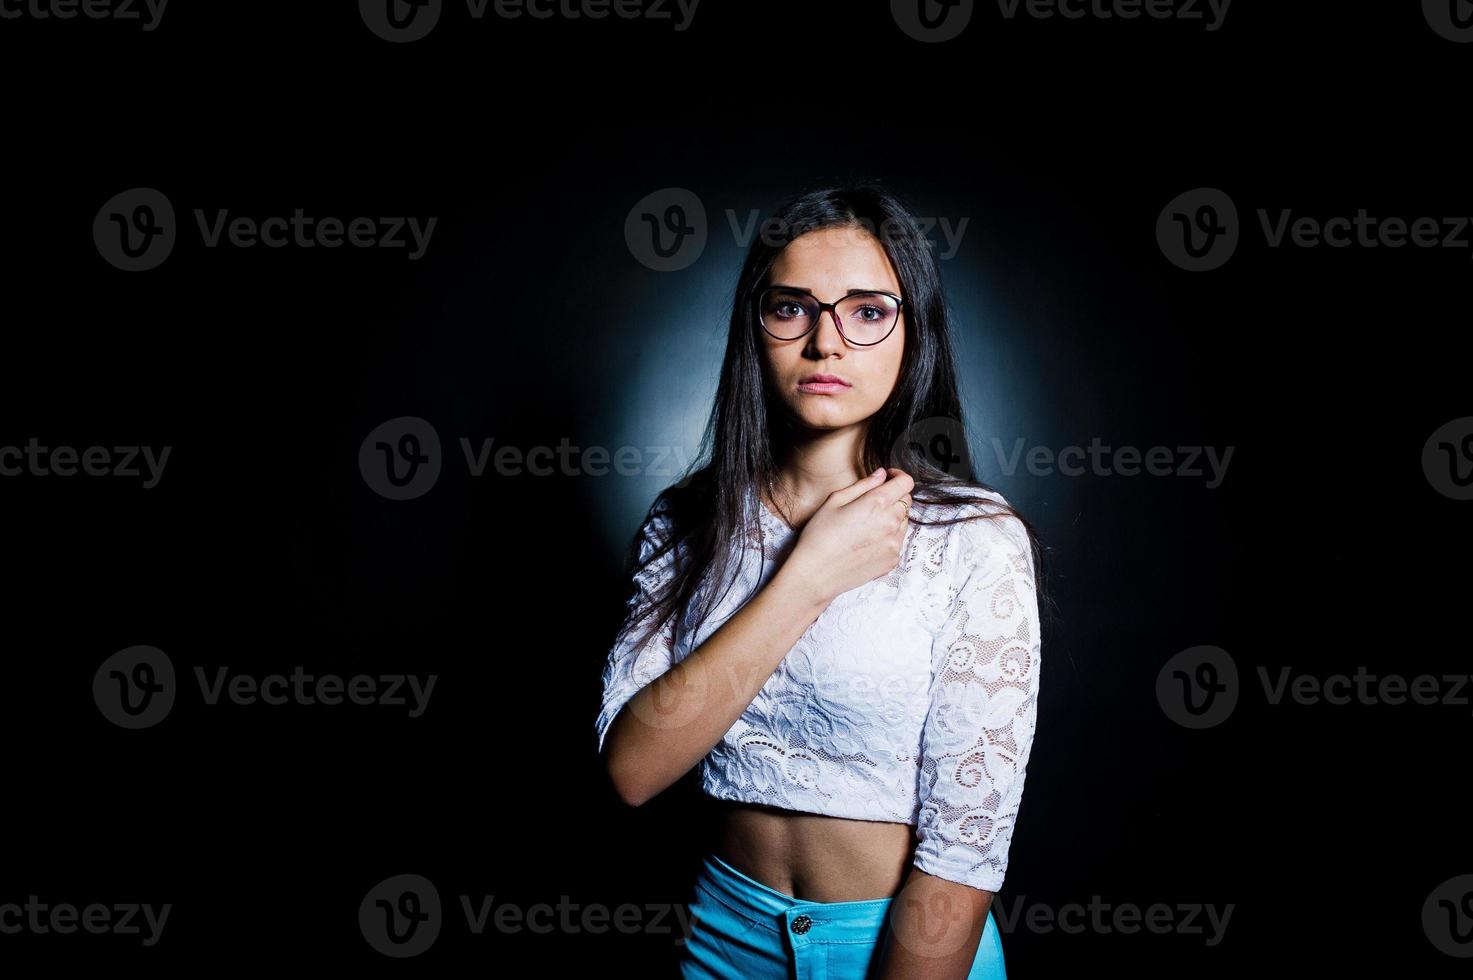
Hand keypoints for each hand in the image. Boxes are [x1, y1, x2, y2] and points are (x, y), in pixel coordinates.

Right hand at [784, 467, 914, 605]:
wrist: (816, 574)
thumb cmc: (819, 536)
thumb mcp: (834, 501)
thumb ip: (862, 485)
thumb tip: (881, 474)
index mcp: (877, 504)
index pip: (906, 482)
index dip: (898, 476)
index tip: (888, 479)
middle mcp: (891, 523)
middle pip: (907, 501)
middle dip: (894, 497)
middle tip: (872, 503)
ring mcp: (894, 544)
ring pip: (904, 522)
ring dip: (892, 518)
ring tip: (867, 525)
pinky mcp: (893, 561)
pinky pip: (898, 541)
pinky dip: (888, 537)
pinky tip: (867, 542)